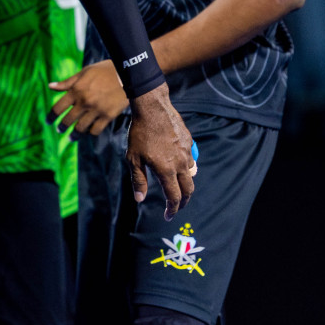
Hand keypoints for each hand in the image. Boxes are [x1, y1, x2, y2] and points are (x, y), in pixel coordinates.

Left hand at [48, 59, 128, 137]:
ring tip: (71, 137)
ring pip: (80, 128)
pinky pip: (95, 130)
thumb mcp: (84, 72)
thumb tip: (50, 86)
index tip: (48, 121)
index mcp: (76, 90)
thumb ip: (67, 82)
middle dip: (61, 127)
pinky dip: (90, 132)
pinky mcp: (108, 116)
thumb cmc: (104, 71)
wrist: (128, 75)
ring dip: (74, 134)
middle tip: (59, 130)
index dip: (51, 116)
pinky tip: (88, 131)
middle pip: (68, 120)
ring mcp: (96, 110)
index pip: (58, 108)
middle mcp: (84, 102)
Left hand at [124, 84, 197, 219]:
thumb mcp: (133, 158)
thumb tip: (140, 199)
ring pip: (191, 174)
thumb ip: (138, 180)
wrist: (152, 108)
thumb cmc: (139, 133)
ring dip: (185, 182)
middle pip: (188, 190)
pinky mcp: (189, 142)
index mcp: (166, 170)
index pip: (174, 197)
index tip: (168, 216)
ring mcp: (187, 152)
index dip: (172, 209)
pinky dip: (185, 165)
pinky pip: (190, 158)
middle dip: (184, 201)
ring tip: (176, 184)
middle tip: (177, 205)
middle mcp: (180, 164)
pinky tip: (175, 161)